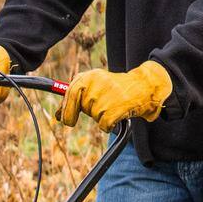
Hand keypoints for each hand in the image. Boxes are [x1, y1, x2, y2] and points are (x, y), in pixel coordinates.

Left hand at [58, 61, 172, 131]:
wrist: (144, 87)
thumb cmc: (117, 88)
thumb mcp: (96, 85)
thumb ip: (77, 96)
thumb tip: (58, 115)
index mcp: (89, 76)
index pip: (69, 92)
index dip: (64, 107)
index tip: (61, 117)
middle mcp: (94, 86)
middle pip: (75, 107)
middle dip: (70, 116)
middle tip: (71, 122)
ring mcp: (102, 99)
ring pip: (92, 116)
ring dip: (99, 116)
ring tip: (112, 105)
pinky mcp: (111, 111)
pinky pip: (103, 125)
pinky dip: (109, 125)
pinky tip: (117, 114)